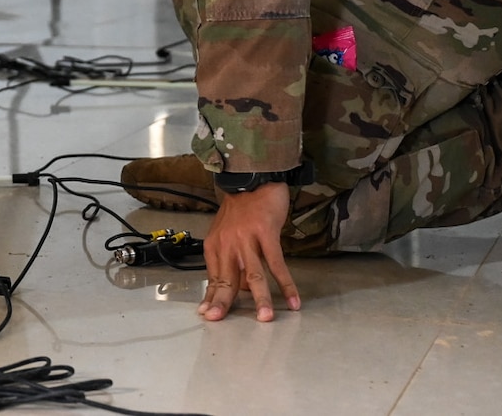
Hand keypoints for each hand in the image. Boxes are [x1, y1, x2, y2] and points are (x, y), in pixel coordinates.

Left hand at [199, 183, 300, 322]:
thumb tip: (242, 288)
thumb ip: (232, 260)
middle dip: (224, 302)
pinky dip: (285, 283)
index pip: (213, 277)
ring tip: (265, 318)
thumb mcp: (229, 234)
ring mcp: (246, 238)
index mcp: (215, 245)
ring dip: (260, 298)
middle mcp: (228, 243)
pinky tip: (292, 299)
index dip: (212, 296)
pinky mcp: (266, 233)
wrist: (255, 179)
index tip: (208, 314)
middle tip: (221, 321)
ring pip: (253, 274)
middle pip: (226, 278)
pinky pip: (277, 263)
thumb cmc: (242, 209)